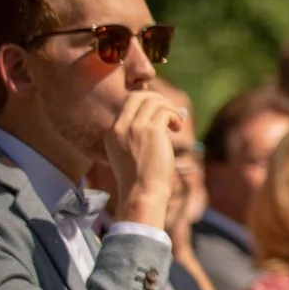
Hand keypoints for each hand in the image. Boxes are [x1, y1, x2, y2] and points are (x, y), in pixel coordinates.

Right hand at [102, 89, 181, 230]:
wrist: (141, 193)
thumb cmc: (141, 180)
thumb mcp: (131, 154)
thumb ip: (138, 137)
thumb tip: (163, 119)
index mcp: (112, 132)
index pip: (128, 104)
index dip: (147, 102)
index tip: (160, 111)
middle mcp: (120, 127)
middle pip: (138, 96)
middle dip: (157, 99)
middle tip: (170, 111)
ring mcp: (134, 128)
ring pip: (154, 102)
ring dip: (169, 109)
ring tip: (175, 124)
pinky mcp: (151, 131)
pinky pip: (165, 112)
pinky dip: (174, 116)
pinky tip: (176, 129)